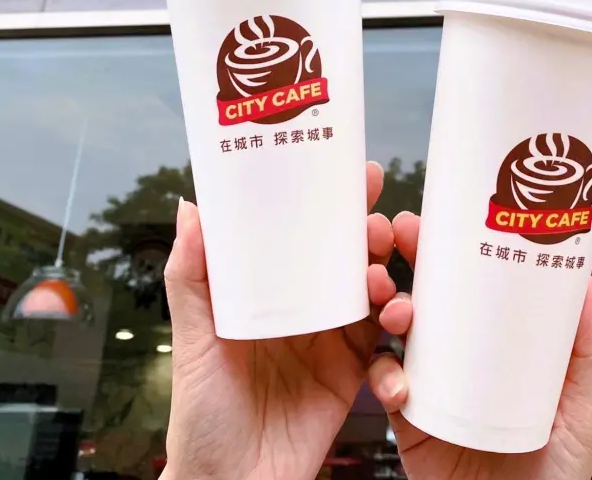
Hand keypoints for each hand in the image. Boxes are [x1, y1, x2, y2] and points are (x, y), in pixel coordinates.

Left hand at [162, 161, 404, 479]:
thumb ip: (192, 277)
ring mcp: (332, 341)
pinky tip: (397, 325)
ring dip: (387, 278)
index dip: (330, 203)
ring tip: (380, 283)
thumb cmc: (202, 416)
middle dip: (370, 234)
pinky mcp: (355, 375)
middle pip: (347, 257)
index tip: (355, 175)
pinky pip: (387, 345)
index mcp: (266, 292)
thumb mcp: (192, 341)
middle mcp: (303, 309)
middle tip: (378, 225)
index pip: (302, 236)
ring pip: (373, 293)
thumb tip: (191, 207)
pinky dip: (399, 332)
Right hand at [369, 212, 591, 479]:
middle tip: (399, 233)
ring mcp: (431, 381)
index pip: (473, 283)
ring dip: (387, 306)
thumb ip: (588, 350)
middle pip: (428, 292)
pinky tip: (398, 381)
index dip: (455, 246)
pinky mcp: (407, 416)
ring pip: (395, 328)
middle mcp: (461, 354)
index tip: (445, 216)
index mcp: (498, 343)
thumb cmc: (553, 474)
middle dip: (408, 258)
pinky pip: (383, 383)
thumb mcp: (582, 408)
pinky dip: (382, 374)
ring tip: (397, 309)